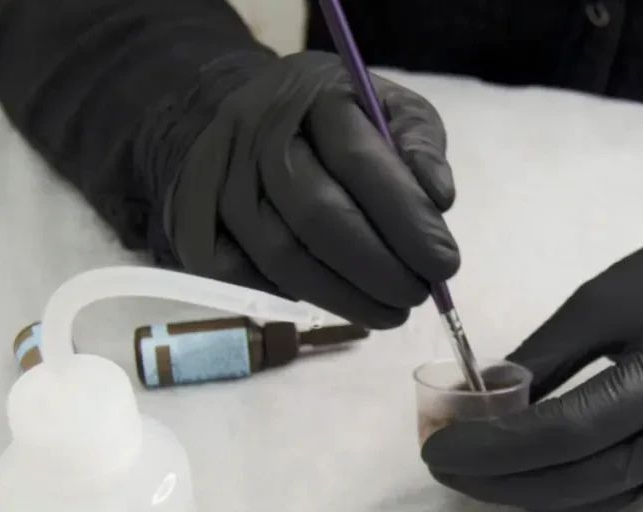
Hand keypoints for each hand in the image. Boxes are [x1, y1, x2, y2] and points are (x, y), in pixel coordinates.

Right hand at [165, 51, 458, 327]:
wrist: (244, 120)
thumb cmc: (335, 121)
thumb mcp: (387, 108)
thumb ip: (419, 145)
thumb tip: (439, 199)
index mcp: (313, 97)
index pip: (360, 162)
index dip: (407, 219)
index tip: (445, 263)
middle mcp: (256, 136)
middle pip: (318, 216)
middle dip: (378, 268)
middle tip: (417, 295)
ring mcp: (218, 183)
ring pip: (283, 258)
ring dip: (345, 298)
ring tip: (390, 312)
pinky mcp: (196, 229)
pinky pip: (250, 280)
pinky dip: (300, 300)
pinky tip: (340, 301)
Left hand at [421, 206, 642, 510]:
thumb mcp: (606, 299)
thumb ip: (546, 356)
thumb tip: (486, 401)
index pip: (568, 432)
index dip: (495, 447)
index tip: (438, 446)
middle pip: (585, 483)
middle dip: (504, 482)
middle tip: (445, 466)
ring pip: (609, 503)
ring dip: (537, 495)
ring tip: (479, 474)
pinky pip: (633, 496)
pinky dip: (578, 492)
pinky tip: (534, 477)